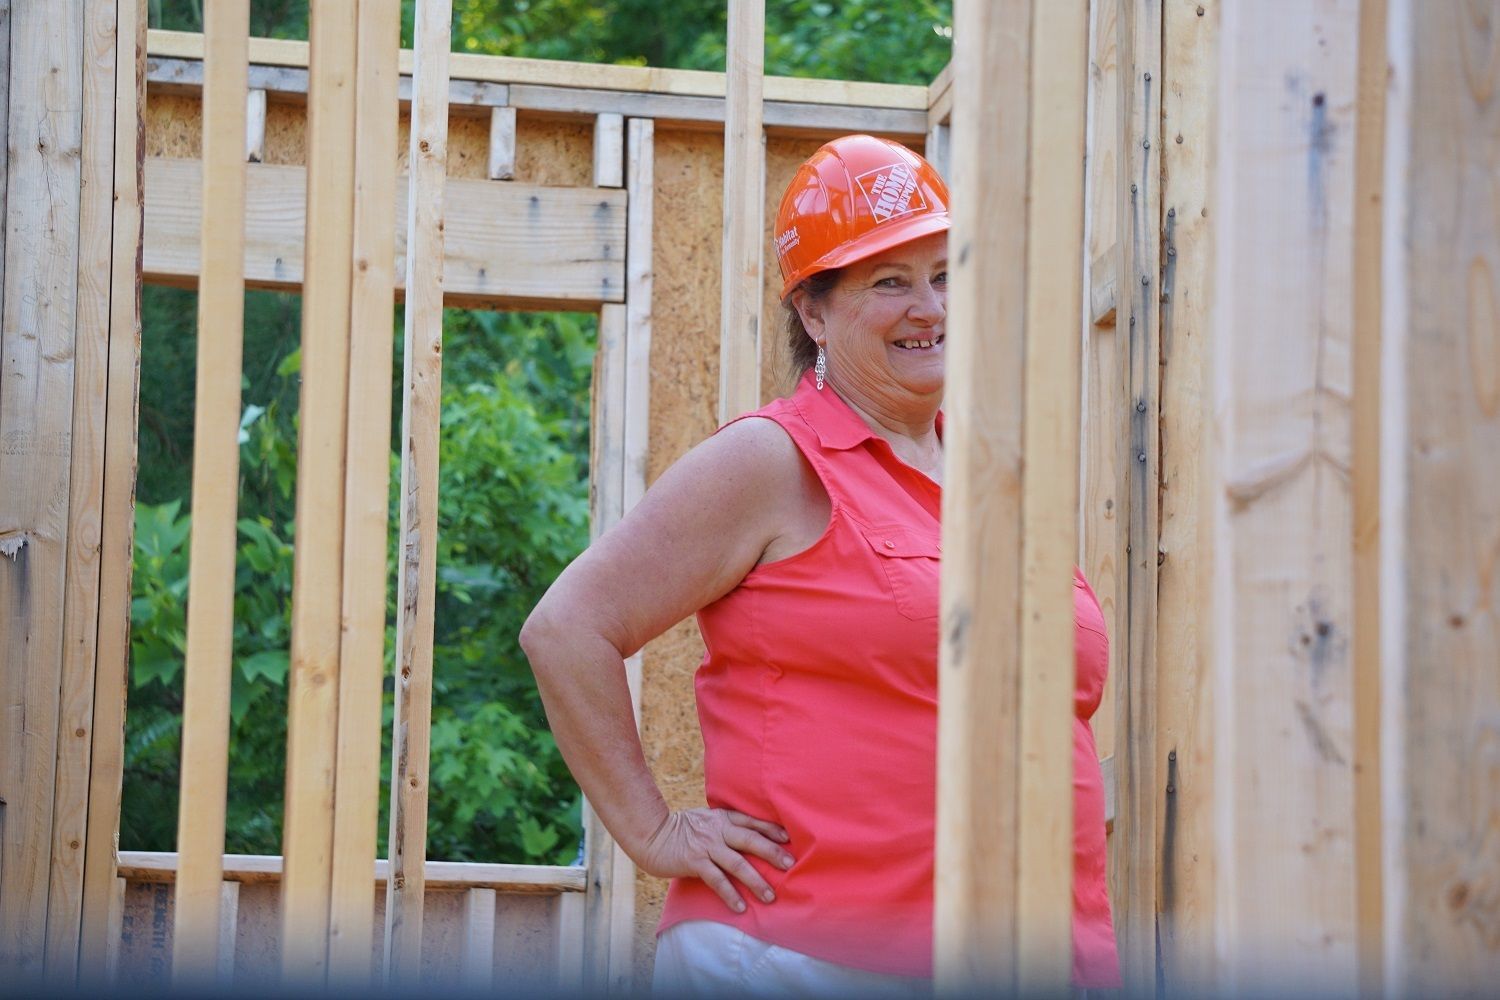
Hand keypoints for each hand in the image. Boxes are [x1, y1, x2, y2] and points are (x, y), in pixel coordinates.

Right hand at [637, 808, 794, 912]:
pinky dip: (730, 894)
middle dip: (772, 852)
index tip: (789, 838)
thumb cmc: (680, 829)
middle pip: (751, 840)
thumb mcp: (705, 819)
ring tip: (770, 896)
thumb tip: (745, 837)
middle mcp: (718, 830)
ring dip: (756, 881)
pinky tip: (740, 907)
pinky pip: (717, 880)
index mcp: (722, 818)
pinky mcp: (695, 862)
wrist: (651, 834)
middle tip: (790, 865)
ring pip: (738, 863)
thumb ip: (723, 825)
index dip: (771, 829)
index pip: (752, 822)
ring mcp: (707, 846)